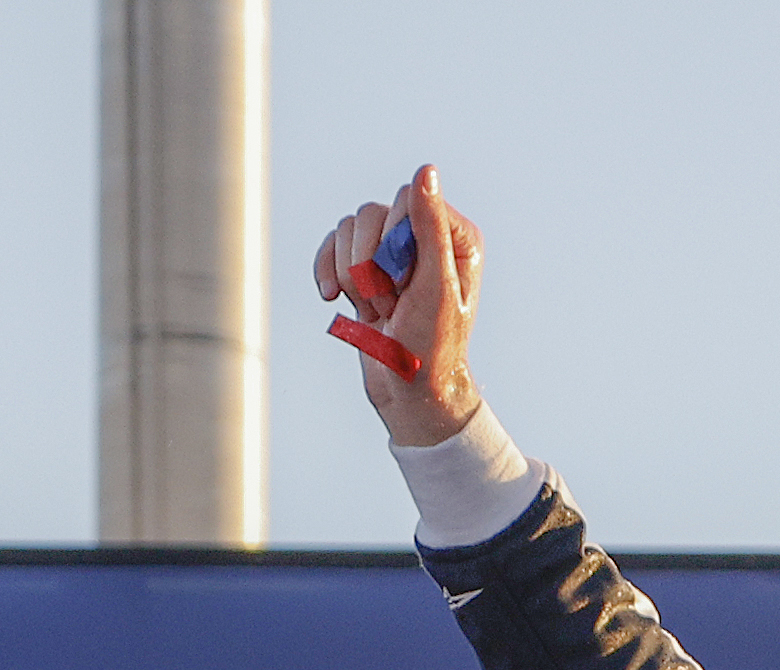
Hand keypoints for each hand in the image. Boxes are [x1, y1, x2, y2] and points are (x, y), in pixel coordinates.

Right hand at [310, 166, 485, 447]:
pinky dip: (326, 272)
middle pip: (373, 214)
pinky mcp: (364, 268)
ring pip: (348, 230)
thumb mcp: (435, 285)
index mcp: (453, 236)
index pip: (407, 200)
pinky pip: (330, 247)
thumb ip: (430, 226)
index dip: (396, 241)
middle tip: (391, 304)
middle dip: (371, 264)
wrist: (407, 389)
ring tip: (375, 310)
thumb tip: (426, 170)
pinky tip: (330, 298)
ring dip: (351, 276)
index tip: (407, 283)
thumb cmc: (431, 345)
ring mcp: (391, 253)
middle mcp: (424, 237)